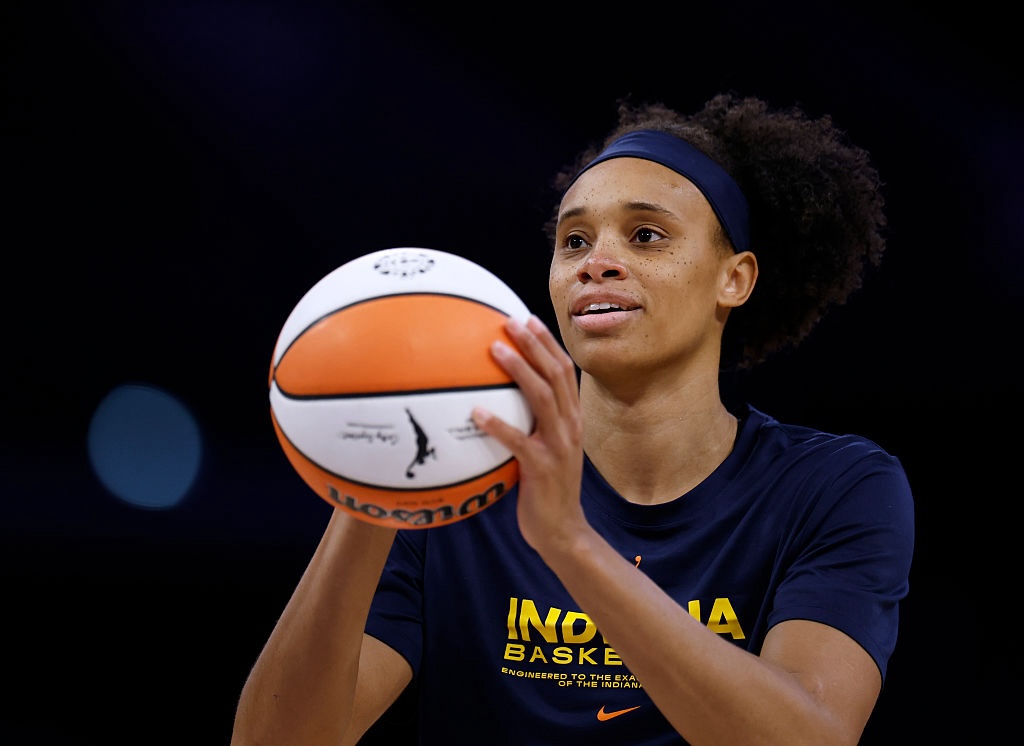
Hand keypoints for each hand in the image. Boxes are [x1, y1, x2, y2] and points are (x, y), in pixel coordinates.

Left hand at [471, 315, 586, 551]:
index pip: (564, 371)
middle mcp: (571, 426)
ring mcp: (559, 446)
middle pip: (556, 375)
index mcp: (573, 419)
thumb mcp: (547, 449)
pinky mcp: (543, 468)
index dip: (548, 343)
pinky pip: (518, 441)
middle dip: (534, 344)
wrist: (563, 531)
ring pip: (542, 398)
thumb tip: (498, 400)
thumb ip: (533, 424)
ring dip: (519, 370)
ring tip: (495, 350)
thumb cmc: (547, 489)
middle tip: (509, 322)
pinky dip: (498, 425)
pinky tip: (476, 413)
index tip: (527, 318)